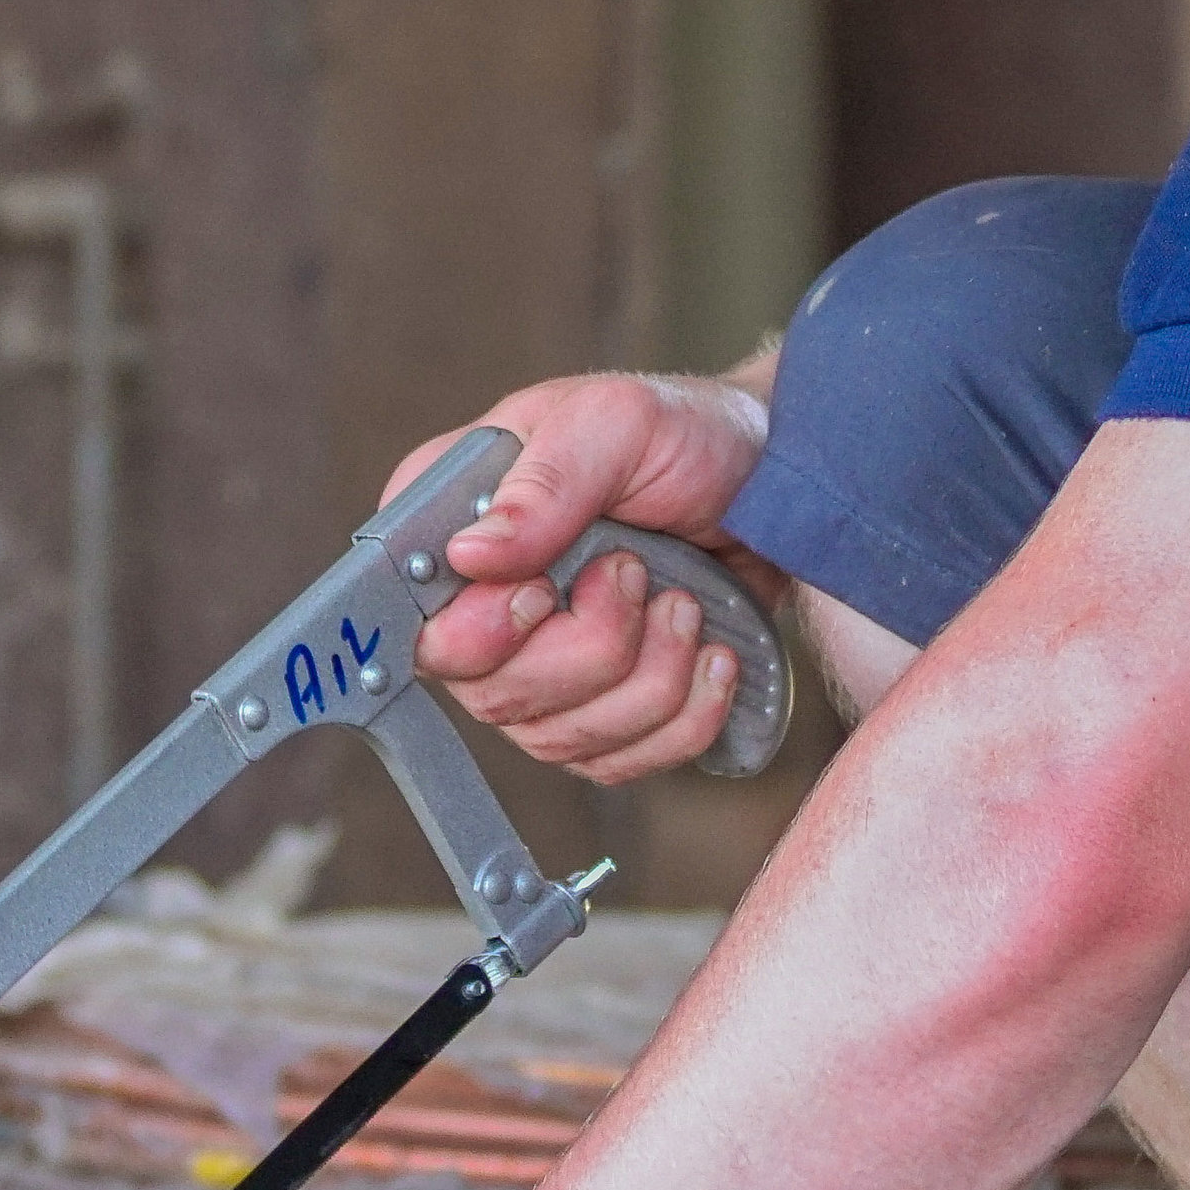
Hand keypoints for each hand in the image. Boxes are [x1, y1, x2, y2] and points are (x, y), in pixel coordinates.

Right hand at [384, 368, 781, 783]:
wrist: (772, 477)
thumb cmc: (684, 435)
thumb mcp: (616, 425)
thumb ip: (545, 484)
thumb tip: (470, 556)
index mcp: (453, 525)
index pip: (417, 623)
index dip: (479, 631)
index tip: (544, 592)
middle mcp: (479, 609)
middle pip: (492, 696)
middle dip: (593, 648)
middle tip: (639, 572)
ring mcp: (538, 671)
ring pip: (561, 741)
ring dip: (649, 678)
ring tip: (686, 603)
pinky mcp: (601, 713)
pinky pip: (621, 765)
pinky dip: (683, 718)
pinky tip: (713, 656)